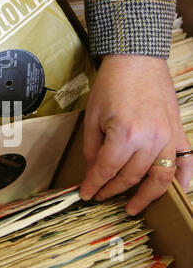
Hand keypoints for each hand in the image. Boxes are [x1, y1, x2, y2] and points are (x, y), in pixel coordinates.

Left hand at [81, 55, 192, 214]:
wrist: (137, 59)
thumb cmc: (111, 85)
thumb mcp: (92, 117)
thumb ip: (92, 148)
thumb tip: (93, 171)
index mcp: (125, 134)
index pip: (107, 170)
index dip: (94, 185)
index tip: (85, 194)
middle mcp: (151, 139)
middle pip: (130, 176)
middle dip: (112, 190)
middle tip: (100, 196)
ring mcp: (169, 137)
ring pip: (160, 177)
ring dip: (146, 196)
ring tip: (133, 208)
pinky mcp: (179, 131)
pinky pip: (187, 161)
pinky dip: (185, 179)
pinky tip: (179, 192)